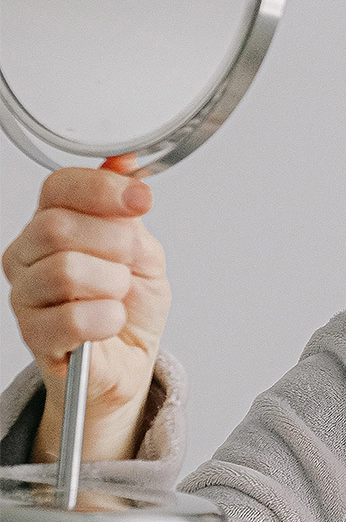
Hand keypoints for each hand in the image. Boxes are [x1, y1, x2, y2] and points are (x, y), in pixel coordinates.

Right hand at [2, 154, 170, 462]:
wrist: (129, 359)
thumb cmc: (130, 303)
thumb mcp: (142, 249)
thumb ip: (126, 210)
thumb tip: (123, 162)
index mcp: (51, 224)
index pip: (58, 186)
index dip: (101, 189)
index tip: (141, 200)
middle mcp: (28, 256)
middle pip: (57, 226)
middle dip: (114, 243)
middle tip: (128, 264)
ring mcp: (26, 297)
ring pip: (65, 270)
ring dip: (112, 284)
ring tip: (118, 297)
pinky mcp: (35, 337)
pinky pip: (72, 318)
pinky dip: (107, 318)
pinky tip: (111, 321)